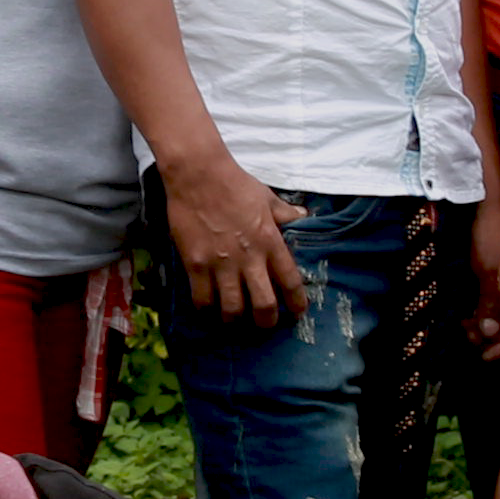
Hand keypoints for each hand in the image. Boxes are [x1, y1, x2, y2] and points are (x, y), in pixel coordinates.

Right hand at [158, 150, 303, 325]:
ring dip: (235, 319)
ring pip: (232, 309)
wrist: (198, 175)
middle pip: (263, 304)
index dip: (296, 302)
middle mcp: (249, 257)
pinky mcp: (196, 264)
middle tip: (263, 324)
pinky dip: (206, 309)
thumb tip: (303, 216)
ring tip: (234, 318)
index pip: (290, 281)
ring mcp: (221, 263)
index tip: (297, 313)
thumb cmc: (235, 183)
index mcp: (270, 241)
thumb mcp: (267, 197)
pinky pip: (202, 299)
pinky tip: (208, 308)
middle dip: (266, 321)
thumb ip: (285, 213)